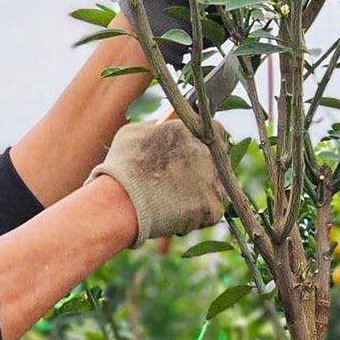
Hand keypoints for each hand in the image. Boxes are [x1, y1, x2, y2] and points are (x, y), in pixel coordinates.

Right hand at [88, 116, 225, 244]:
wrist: (121, 203)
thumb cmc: (122, 166)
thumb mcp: (135, 132)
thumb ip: (158, 126)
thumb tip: (166, 124)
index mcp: (194, 130)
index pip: (215, 130)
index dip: (204, 142)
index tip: (193, 152)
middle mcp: (210, 154)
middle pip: (217, 161)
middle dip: (201, 170)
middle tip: (178, 181)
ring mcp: (215, 182)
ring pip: (215, 187)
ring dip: (198, 193)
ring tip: (171, 200)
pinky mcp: (213, 208)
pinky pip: (210, 211)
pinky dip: (195, 215)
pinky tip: (173, 214)